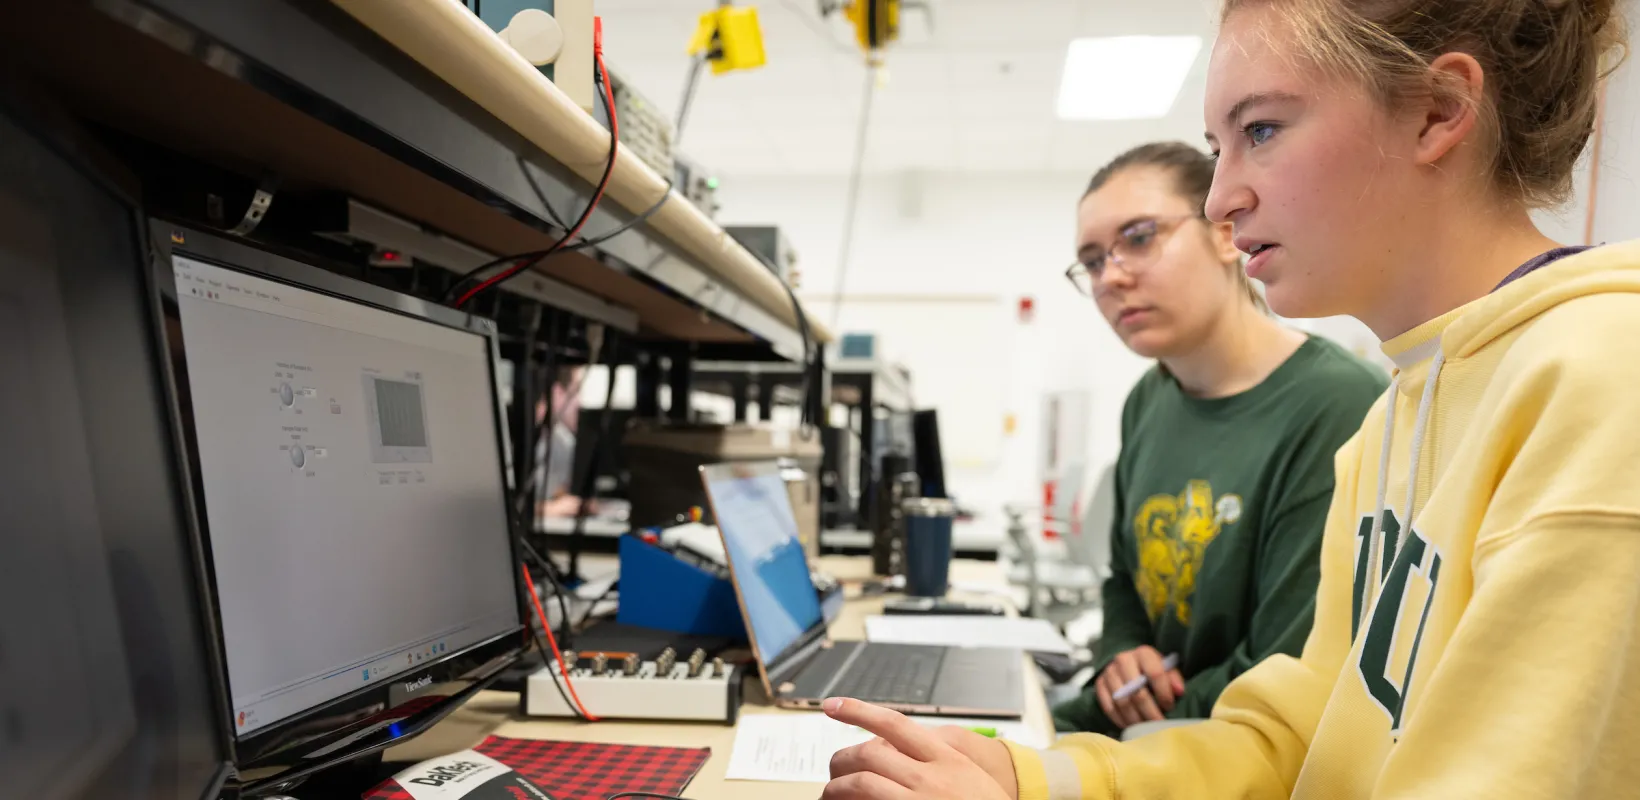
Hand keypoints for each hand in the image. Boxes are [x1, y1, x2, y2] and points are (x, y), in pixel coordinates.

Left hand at [821, 698, 1015, 799]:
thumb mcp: (969, 775)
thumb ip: (935, 757)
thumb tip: (890, 746)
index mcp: (948, 758)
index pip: (894, 724)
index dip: (858, 710)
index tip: (833, 705)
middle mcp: (931, 778)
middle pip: (868, 753)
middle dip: (841, 760)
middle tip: (834, 771)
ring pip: (860, 783)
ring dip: (836, 788)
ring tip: (830, 795)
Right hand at [1094, 646, 1185, 728]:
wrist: (1130, 665)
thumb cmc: (1152, 671)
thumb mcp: (1167, 670)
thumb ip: (1174, 679)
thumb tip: (1179, 691)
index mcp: (1144, 653)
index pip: (1155, 673)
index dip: (1164, 693)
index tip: (1169, 707)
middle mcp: (1123, 659)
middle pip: (1136, 692)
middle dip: (1150, 712)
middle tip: (1158, 725)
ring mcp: (1109, 672)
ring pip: (1122, 702)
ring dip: (1135, 719)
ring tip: (1145, 729)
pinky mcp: (1099, 684)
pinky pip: (1108, 707)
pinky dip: (1120, 720)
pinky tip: (1131, 726)